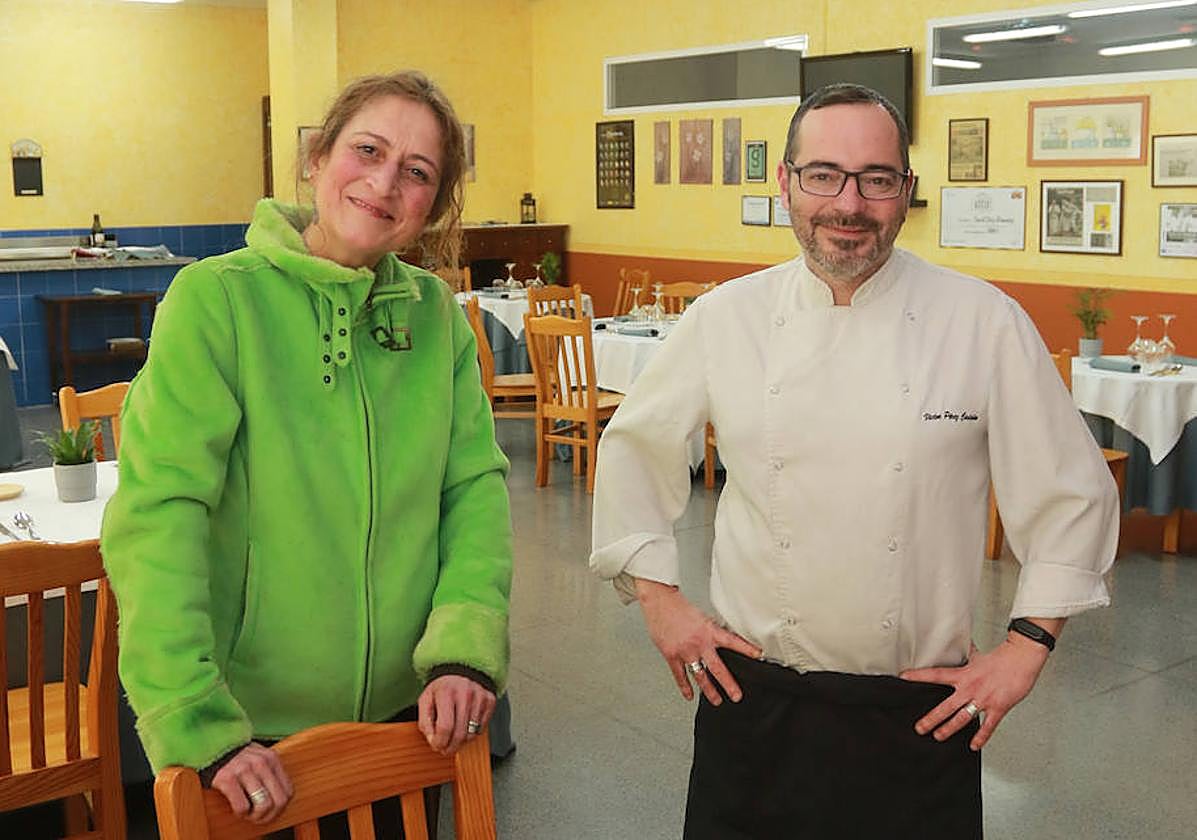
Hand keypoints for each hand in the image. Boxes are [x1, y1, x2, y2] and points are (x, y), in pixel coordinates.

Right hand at [210, 742, 293, 823]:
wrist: (211, 750)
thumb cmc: (237, 760)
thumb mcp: (260, 760)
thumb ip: (271, 775)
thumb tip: (282, 801)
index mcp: (272, 758)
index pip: (288, 792)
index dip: (280, 808)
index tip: (269, 811)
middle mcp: (261, 762)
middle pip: (279, 801)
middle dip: (268, 815)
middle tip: (257, 816)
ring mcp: (244, 769)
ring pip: (263, 805)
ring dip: (254, 816)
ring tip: (247, 813)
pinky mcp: (227, 778)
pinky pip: (242, 806)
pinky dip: (241, 813)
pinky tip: (236, 808)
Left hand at [417, 674, 495, 755]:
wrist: (462, 669)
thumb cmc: (443, 687)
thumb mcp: (425, 700)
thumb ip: (424, 722)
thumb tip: (432, 740)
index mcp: (446, 692)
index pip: (445, 727)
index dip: (439, 742)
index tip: (436, 746)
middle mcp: (465, 694)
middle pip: (460, 734)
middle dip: (450, 747)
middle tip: (445, 748)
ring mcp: (480, 698)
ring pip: (471, 734)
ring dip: (461, 741)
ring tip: (454, 735)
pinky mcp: (490, 701)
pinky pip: (482, 729)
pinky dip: (472, 733)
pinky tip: (464, 726)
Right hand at [634, 578, 761, 705]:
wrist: (660, 602)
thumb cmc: (679, 607)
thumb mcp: (702, 616)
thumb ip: (711, 631)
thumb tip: (721, 640)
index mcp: (709, 631)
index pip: (732, 641)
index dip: (746, 649)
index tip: (758, 656)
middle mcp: (698, 643)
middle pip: (717, 668)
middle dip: (728, 684)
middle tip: (736, 695)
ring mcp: (685, 651)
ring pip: (700, 676)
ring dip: (709, 690)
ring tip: (717, 700)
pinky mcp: (671, 655)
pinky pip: (680, 675)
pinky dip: (685, 687)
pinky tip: (690, 695)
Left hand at [900, 636, 1049, 750]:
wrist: (1021, 659)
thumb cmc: (1002, 657)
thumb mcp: (979, 655)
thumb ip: (968, 654)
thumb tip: (962, 645)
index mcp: (963, 675)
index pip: (936, 675)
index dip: (918, 676)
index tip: (903, 678)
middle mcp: (970, 688)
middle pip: (946, 706)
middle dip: (931, 719)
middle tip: (919, 728)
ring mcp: (983, 699)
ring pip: (962, 718)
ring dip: (949, 729)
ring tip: (938, 736)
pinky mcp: (998, 707)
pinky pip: (988, 726)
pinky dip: (981, 737)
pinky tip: (974, 745)